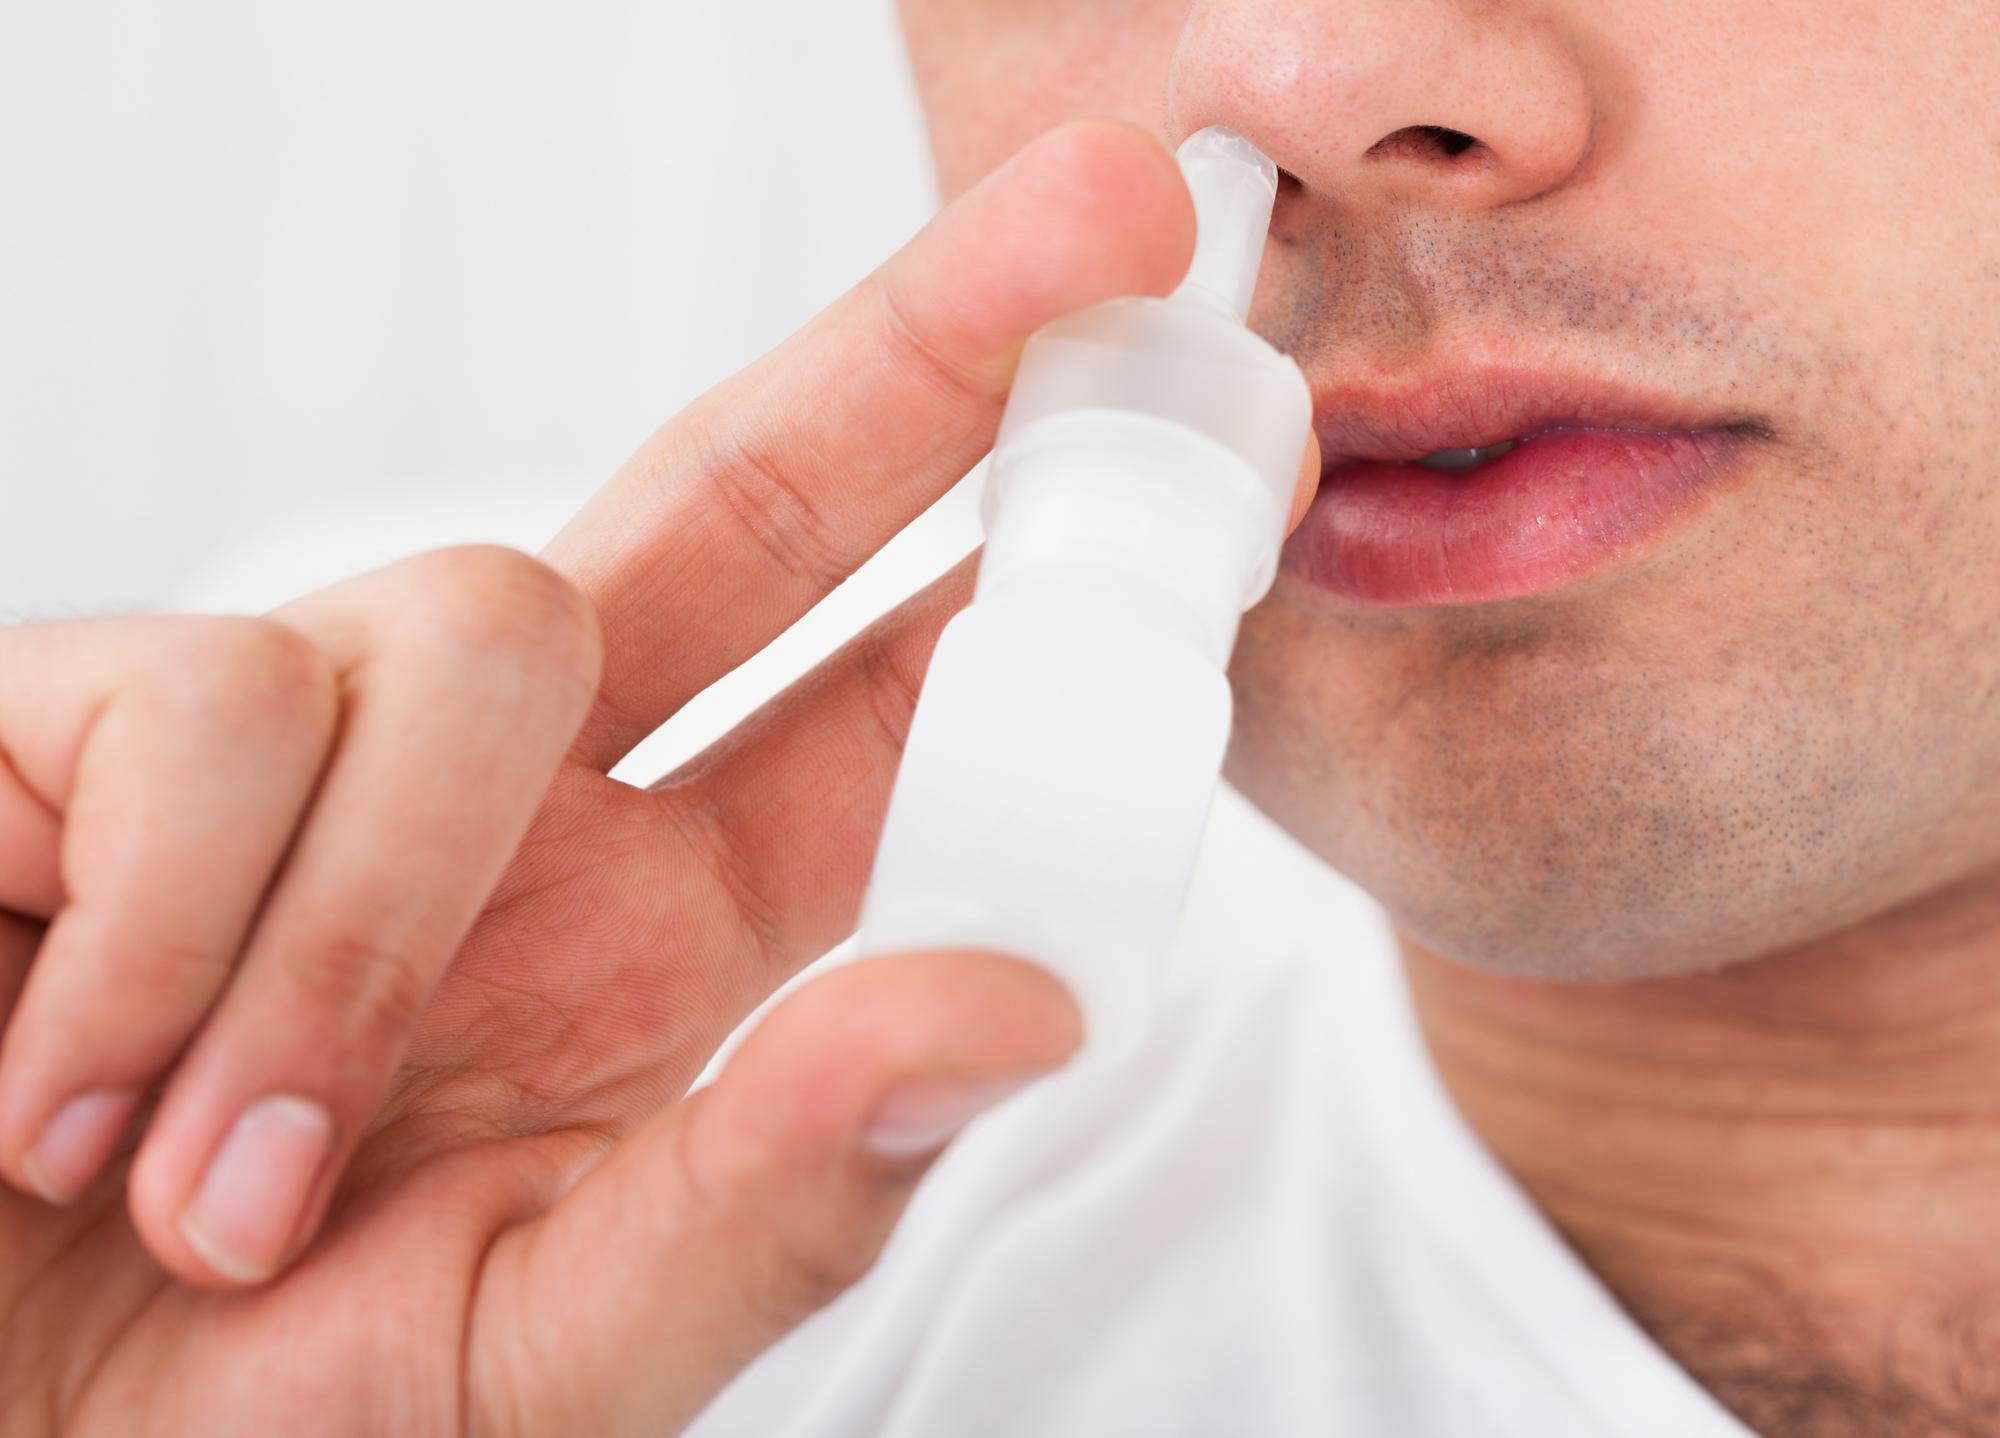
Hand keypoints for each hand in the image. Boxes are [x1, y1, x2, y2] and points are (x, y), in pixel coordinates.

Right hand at [0, 123, 1213, 1436]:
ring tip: (236, 1197)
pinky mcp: (79, 711)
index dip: (1032, 582)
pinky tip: (79, 1112)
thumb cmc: (210, 1420)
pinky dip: (192, 932)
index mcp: (650, 940)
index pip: (885, 707)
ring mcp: (303, 734)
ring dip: (370, 936)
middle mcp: (508, 802)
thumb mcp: (536, 1351)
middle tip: (1123, 197)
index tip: (1211, 458)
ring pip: (480, 622)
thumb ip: (771, 1197)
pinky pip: (219, 704)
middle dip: (930, 344)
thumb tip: (1026, 1008)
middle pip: (753, 496)